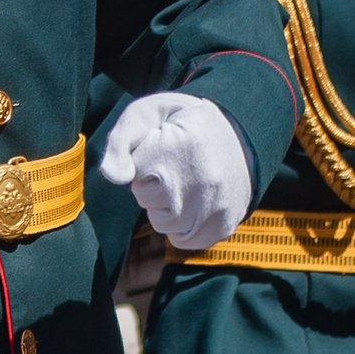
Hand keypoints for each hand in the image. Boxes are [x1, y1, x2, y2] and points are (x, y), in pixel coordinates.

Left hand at [98, 92, 251, 250]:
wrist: (238, 134)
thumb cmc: (182, 123)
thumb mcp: (146, 114)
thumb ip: (120, 141)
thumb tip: (116, 177)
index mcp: (182, 146)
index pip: (134, 170)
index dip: (143, 156)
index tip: (165, 141)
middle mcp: (203, 180)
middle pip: (145, 198)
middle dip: (152, 181)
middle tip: (177, 162)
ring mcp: (216, 207)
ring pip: (162, 222)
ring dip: (165, 204)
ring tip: (186, 179)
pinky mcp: (224, 225)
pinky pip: (183, 239)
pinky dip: (181, 225)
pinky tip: (193, 200)